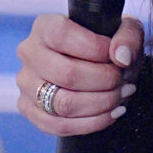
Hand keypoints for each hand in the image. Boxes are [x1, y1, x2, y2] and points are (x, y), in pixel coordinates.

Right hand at [15, 12, 143, 137]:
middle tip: (123, 81)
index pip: (62, 37)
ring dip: (101, 104)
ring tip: (120, 97)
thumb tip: (122, 57)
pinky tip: (110, 114)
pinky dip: (91, 123)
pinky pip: (58, 126)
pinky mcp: (29, 109)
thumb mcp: (121, 30)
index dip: (96, 49)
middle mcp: (29, 53)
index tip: (117, 57)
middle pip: (66, 74)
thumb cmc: (103, 44)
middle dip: (105, 81)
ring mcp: (26, 83)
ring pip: (63, 103)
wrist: (87, 62)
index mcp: (44, 27)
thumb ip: (127, 37)